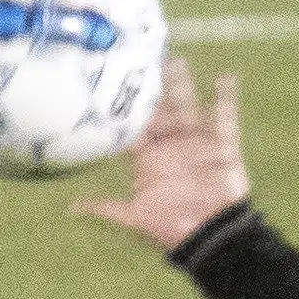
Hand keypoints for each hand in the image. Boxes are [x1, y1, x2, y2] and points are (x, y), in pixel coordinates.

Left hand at [72, 59, 248, 249]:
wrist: (210, 238)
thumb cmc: (172, 228)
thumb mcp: (135, 218)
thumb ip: (106, 208)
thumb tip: (71, 209)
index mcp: (151, 159)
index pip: (136, 127)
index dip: (126, 107)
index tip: (115, 82)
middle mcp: (172, 147)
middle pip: (162, 112)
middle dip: (154, 89)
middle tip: (145, 61)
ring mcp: (197, 146)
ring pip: (189, 110)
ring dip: (183, 87)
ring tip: (177, 63)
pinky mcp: (223, 149)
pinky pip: (226, 121)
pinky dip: (227, 101)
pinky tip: (226, 79)